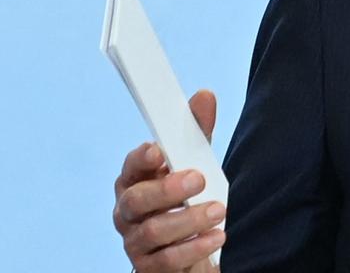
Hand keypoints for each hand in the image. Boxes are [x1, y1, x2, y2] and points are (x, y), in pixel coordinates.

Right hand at [113, 89, 224, 272]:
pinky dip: (193, 247)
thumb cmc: (189, 200)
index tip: (158, 151)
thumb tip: (204, 95)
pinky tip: (216, 237)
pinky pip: (165, 260)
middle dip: (167, 189)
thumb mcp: (197, 164)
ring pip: (152, 231)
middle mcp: (129, 212)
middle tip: (200, 180)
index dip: (140, 159)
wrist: (193, 248)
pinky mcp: (150, 266)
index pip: (130, 168)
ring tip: (218, 211)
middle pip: (136, 200)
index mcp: (136, 182)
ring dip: (188, 219)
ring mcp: (136, 241)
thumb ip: (198, 134)